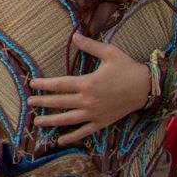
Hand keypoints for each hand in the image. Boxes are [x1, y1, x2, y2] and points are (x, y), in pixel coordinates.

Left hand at [28, 32, 152, 146]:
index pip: (60, 84)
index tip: (32, 84)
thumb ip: (90, 46)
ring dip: (52, 121)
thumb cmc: (127, 68)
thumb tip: (74, 35)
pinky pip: (84, 131)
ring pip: (68, 119)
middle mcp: (88, 100)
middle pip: (60, 102)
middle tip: (29, 103)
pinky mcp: (102, 122)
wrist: (146, 88)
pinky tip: (60, 141)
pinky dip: (72, 137)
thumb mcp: (109, 52)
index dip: (44, 85)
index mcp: (88, 83)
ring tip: (37, 122)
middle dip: (43, 102)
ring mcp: (94, 113)